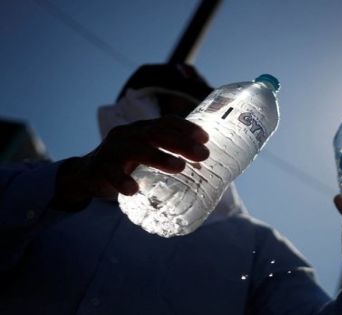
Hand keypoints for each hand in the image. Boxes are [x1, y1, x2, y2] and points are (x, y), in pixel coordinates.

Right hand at [50, 116, 208, 210]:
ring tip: (179, 167)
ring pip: (137, 149)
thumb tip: (203, 169)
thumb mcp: (147, 155)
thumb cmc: (126, 164)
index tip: (205, 138)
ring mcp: (113, 149)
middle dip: (182, 143)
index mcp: (143, 129)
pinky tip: (134, 190)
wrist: (86, 174)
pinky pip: (111, 172)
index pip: (166, 122)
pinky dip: (122, 180)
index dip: (187, 128)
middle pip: (157, 133)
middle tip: (203, 155)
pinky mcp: (100, 167)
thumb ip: (168, 157)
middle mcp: (129, 134)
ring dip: (159, 157)